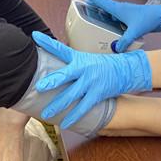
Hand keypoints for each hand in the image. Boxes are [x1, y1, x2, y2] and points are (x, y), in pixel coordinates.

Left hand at [32, 31, 151, 126]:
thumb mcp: (86, 60)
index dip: (48, 42)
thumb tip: (52, 69)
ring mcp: (91, 81)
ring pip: (72, 94)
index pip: (61, 48)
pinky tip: (65, 123)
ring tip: (45, 113)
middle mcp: (84, 68)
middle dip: (52, 81)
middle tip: (39, 87)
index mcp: (78, 58)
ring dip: (58, 105)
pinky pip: (84, 107)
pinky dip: (74, 116)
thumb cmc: (102, 65)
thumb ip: (71, 64)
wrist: (125, 70)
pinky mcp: (98, 93)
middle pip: (66, 74)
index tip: (34, 36)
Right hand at [76, 0, 160, 51]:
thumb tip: (116, 48)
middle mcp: (119, 9)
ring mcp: (124, 14)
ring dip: (100, 14)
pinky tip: (108, 29)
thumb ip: (125, 40)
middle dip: (91, 5)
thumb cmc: (149, 18)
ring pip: (108, 13)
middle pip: (102, 6)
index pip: (99, 0)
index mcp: (118, 8)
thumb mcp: (135, 30)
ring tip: (91, 19)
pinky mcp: (128, 19)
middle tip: (80, 6)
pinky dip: (109, 22)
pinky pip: (114, 19)